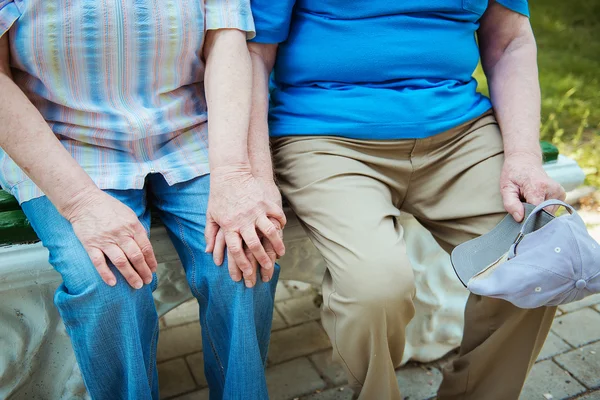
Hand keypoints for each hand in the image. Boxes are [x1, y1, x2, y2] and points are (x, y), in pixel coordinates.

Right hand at [62, 189, 157, 288]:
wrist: (84, 201)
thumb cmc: (108, 207)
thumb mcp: (128, 214)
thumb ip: (136, 229)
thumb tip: (145, 244)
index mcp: (132, 226)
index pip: (145, 247)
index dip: (151, 260)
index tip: (153, 269)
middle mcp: (120, 234)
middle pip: (136, 256)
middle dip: (144, 271)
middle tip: (147, 281)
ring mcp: (105, 240)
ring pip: (121, 262)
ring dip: (130, 275)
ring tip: (137, 285)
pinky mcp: (90, 244)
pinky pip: (99, 262)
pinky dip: (106, 274)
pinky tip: (113, 283)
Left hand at [205, 165, 285, 282]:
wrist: (229, 173)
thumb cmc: (219, 195)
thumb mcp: (211, 215)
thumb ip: (211, 234)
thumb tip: (208, 252)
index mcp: (229, 225)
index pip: (235, 249)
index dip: (242, 264)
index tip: (248, 274)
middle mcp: (243, 220)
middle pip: (254, 244)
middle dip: (262, 259)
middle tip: (268, 270)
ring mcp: (255, 211)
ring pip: (269, 231)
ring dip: (276, 244)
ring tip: (281, 253)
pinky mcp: (265, 202)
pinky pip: (276, 215)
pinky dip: (280, 222)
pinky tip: (282, 229)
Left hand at [500, 152, 565, 220]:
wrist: (525, 161)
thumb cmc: (514, 174)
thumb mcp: (506, 188)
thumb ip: (511, 204)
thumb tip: (520, 218)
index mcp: (539, 187)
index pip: (537, 212)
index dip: (527, 218)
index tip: (520, 217)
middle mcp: (553, 190)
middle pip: (543, 214)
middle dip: (532, 214)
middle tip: (522, 204)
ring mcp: (559, 192)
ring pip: (548, 214)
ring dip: (537, 211)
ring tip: (529, 199)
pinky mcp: (562, 195)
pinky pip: (551, 209)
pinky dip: (542, 207)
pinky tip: (535, 199)